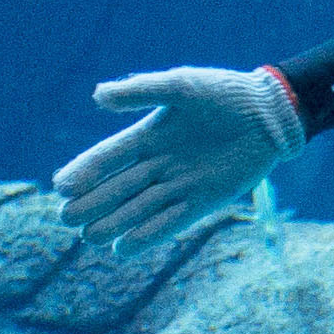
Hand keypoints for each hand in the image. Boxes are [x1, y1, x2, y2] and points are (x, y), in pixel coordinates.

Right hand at [53, 66, 307, 236]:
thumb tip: (98, 95)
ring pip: (138, 209)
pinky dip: (147, 234)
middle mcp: (158, 164)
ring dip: (114, 223)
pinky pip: (170, 221)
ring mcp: (179, 185)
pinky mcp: (204, 200)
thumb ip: (141, 90)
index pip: (106, 158)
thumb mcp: (181, 86)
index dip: (84, 172)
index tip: (62, 187)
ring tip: (90, 237)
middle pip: (116, 189)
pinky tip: (123, 248)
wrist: (270, 113)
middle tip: (69, 218)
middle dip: (92, 204)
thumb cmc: (225, 93)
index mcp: (147, 136)